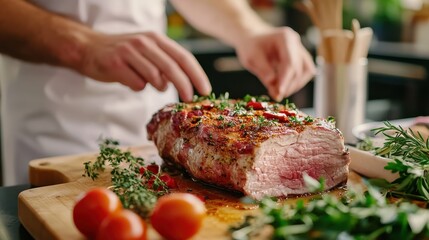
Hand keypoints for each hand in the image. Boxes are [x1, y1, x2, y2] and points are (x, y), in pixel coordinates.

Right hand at [79, 31, 211, 101]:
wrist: (87, 48)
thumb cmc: (123, 54)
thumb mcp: (146, 51)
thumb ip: (165, 63)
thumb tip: (185, 83)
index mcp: (156, 38)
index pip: (183, 57)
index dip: (197, 75)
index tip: (205, 90)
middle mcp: (144, 42)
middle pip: (172, 68)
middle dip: (184, 86)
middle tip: (189, 99)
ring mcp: (129, 52)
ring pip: (155, 77)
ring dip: (157, 86)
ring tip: (149, 83)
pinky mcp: (116, 63)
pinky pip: (136, 84)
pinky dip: (137, 87)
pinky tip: (129, 80)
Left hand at [235, 27, 315, 101]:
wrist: (251, 37)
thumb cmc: (250, 45)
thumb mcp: (251, 58)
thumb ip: (263, 72)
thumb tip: (275, 89)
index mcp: (284, 38)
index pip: (290, 62)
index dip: (285, 80)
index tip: (279, 93)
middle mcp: (295, 42)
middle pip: (300, 68)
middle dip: (289, 85)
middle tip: (277, 96)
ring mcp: (300, 49)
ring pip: (307, 71)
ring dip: (296, 85)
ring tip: (280, 92)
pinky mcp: (300, 57)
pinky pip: (305, 71)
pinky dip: (296, 81)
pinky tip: (284, 87)